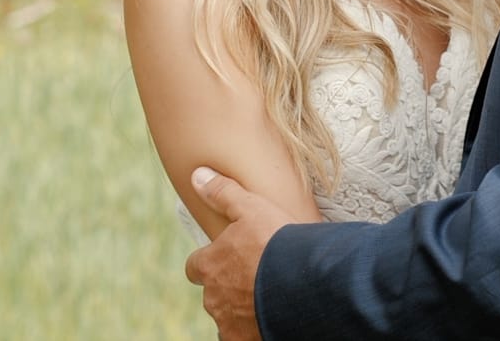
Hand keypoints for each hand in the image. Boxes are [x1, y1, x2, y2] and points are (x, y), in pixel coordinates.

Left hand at [183, 167, 292, 340]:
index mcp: (210, 266)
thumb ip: (223, 193)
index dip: (209, 261)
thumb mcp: (251, 208)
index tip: (226, 258)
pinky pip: (244, 336)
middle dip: (228, 287)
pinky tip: (273, 316)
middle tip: (256, 276)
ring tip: (268, 298)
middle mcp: (213, 298)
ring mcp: (229, 323)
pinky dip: (253, 328)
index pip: (195, 267)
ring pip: (229, 316)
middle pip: (213, 293)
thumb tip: (197, 175)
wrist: (304, 284)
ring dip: (242, 309)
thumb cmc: (277, 243)